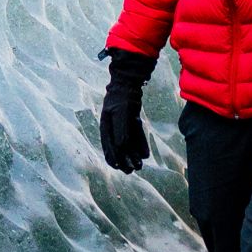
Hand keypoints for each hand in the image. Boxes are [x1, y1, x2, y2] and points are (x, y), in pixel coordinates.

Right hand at [97, 47, 156, 172]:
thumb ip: (121, 131)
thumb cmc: (123, 97)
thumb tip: (122, 148)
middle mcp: (112, 125)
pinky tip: (145, 154)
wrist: (129, 82)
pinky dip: (139, 144)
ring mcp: (122, 122)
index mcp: (106, 125)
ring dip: (133, 154)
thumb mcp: (122, 114)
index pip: (108, 146)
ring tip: (140, 165)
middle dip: (125, 159)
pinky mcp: (131, 118)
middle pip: (118, 147)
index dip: (114, 158)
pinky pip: (135, 135)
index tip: (121, 168)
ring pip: (127, 142)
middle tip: (133, 170)